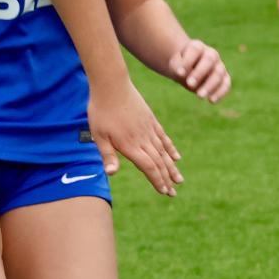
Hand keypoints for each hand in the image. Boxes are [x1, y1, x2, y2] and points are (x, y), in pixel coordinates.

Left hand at [87, 82, 181, 196]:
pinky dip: (170, 149)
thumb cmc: (101, 111)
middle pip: (158, 163)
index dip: (157, 181)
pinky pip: (163, 137)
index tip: (164, 192)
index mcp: (130, 145)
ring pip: (163, 152)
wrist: (112, 85)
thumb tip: (111, 173)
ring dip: (171, 167)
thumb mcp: (98, 135)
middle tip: (173, 193)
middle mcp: (143, 139)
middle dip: (166, 179)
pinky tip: (176, 157)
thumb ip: (107, 155)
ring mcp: (149, 129)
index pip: (148, 168)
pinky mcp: (151, 120)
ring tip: (179, 180)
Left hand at [168, 38, 229, 103]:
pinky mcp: (224, 77)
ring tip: (199, 96)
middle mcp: (211, 54)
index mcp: (197, 47)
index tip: (179, 73)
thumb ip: (178, 68)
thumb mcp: (175, 66)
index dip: (187, 61)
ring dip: (210, 85)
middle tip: (189, 84)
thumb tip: (182, 75)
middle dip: (199, 72)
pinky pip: (226, 84)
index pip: (195, 50)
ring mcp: (219, 65)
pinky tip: (211, 101)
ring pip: (219, 73)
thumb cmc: (180, 66)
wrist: (188, 70)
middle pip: (209, 60)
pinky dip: (220, 92)